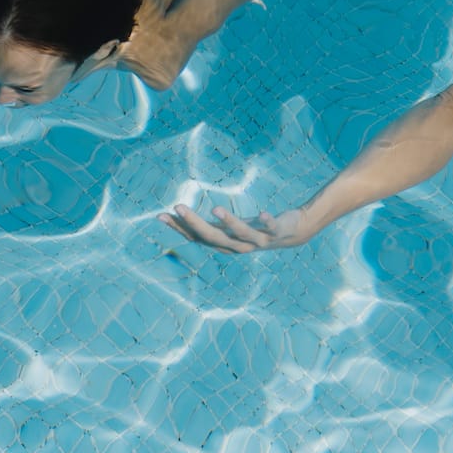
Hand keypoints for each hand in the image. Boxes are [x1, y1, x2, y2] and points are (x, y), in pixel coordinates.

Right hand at [159, 202, 309, 254]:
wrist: (291, 234)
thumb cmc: (253, 230)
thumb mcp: (227, 228)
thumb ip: (206, 225)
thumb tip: (177, 214)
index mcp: (225, 244)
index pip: (197, 237)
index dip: (179, 227)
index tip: (160, 215)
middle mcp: (239, 245)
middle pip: (213, 237)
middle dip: (194, 223)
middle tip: (177, 207)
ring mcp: (258, 240)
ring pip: (241, 234)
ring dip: (228, 222)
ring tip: (215, 209)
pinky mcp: (277, 231)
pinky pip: (271, 227)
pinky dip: (266, 221)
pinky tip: (263, 213)